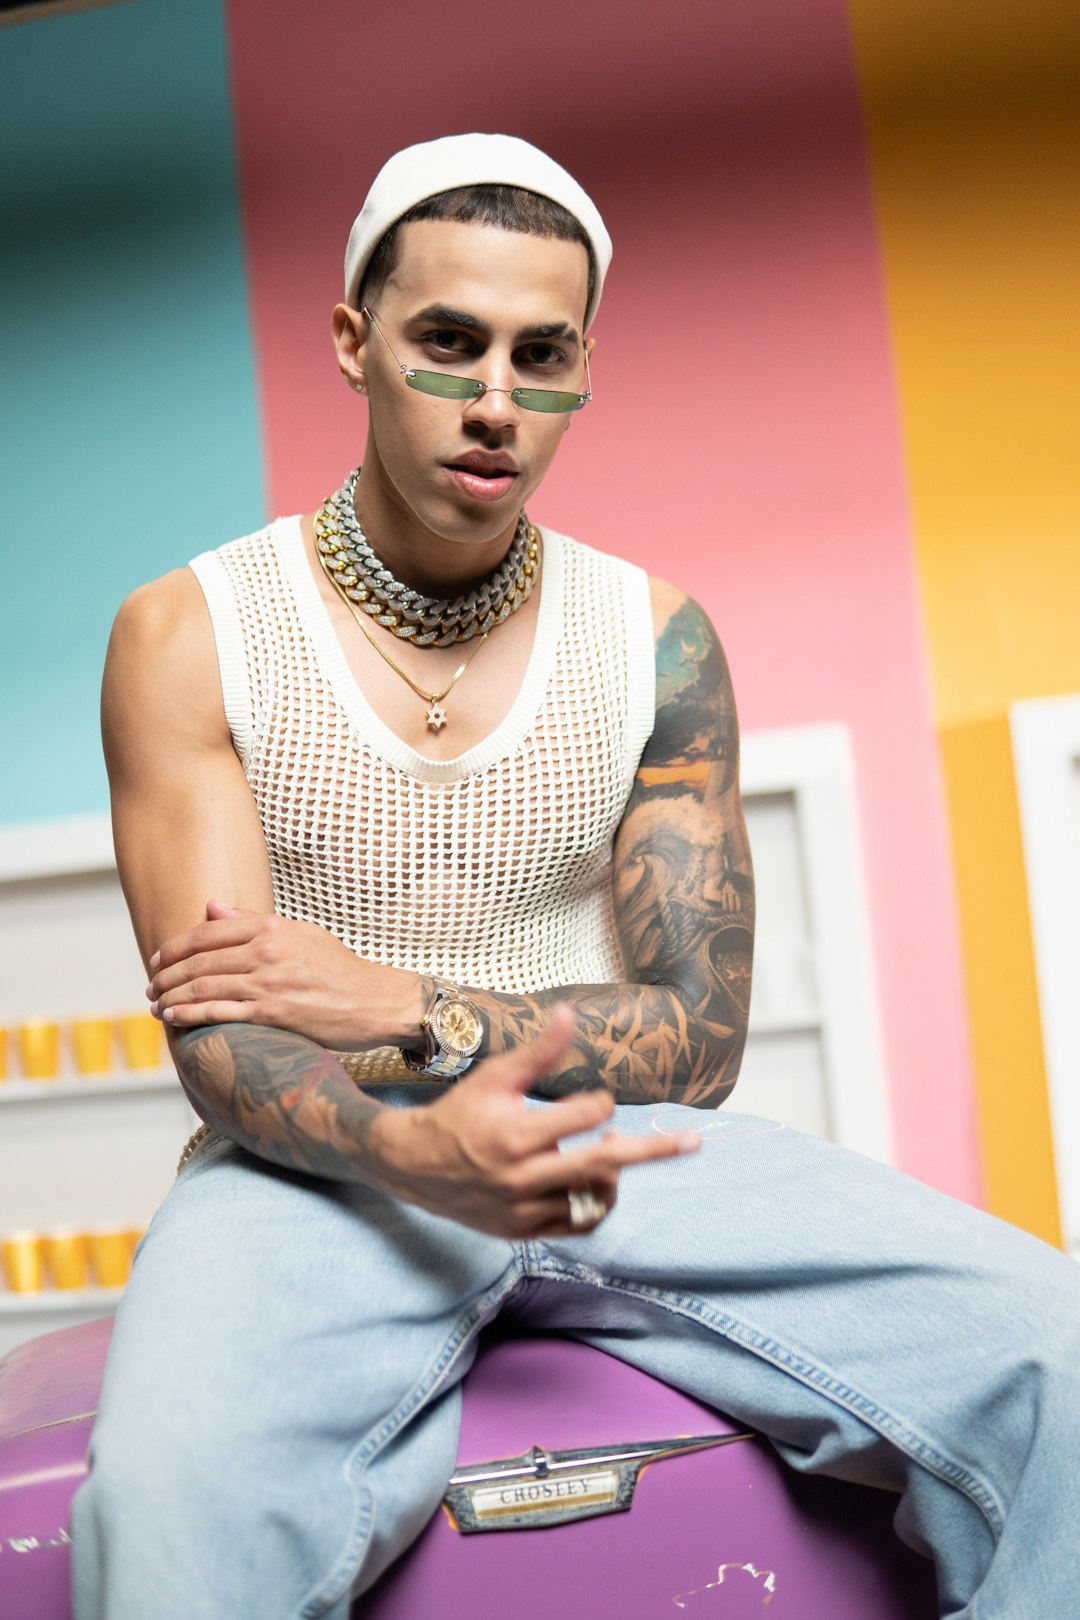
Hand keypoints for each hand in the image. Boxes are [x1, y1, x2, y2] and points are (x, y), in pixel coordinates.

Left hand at [147, 900, 415, 1049]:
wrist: (376, 1001)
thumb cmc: (340, 969)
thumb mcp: (302, 934)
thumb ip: (255, 921)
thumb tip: (212, 906)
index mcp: (273, 928)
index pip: (208, 932)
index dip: (175, 946)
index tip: (158, 958)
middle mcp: (267, 951)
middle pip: (199, 960)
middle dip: (166, 974)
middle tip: (151, 985)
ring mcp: (269, 983)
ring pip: (203, 986)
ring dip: (171, 997)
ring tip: (156, 1004)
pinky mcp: (272, 1013)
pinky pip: (220, 1012)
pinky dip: (190, 1014)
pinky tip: (173, 1018)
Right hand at [369, 1007, 700, 1237]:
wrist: (414, 1167)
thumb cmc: (460, 1114)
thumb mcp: (494, 1077)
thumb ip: (537, 1051)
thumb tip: (569, 1013)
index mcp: (516, 1135)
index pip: (585, 1117)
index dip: (600, 1103)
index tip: (596, 1101)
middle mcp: (522, 1178)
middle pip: (605, 1166)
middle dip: (653, 1151)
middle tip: (694, 1142)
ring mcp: (523, 1210)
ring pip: (593, 1201)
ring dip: (615, 1177)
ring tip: (616, 1153)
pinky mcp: (521, 1231)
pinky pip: (576, 1225)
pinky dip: (594, 1204)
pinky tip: (598, 1182)